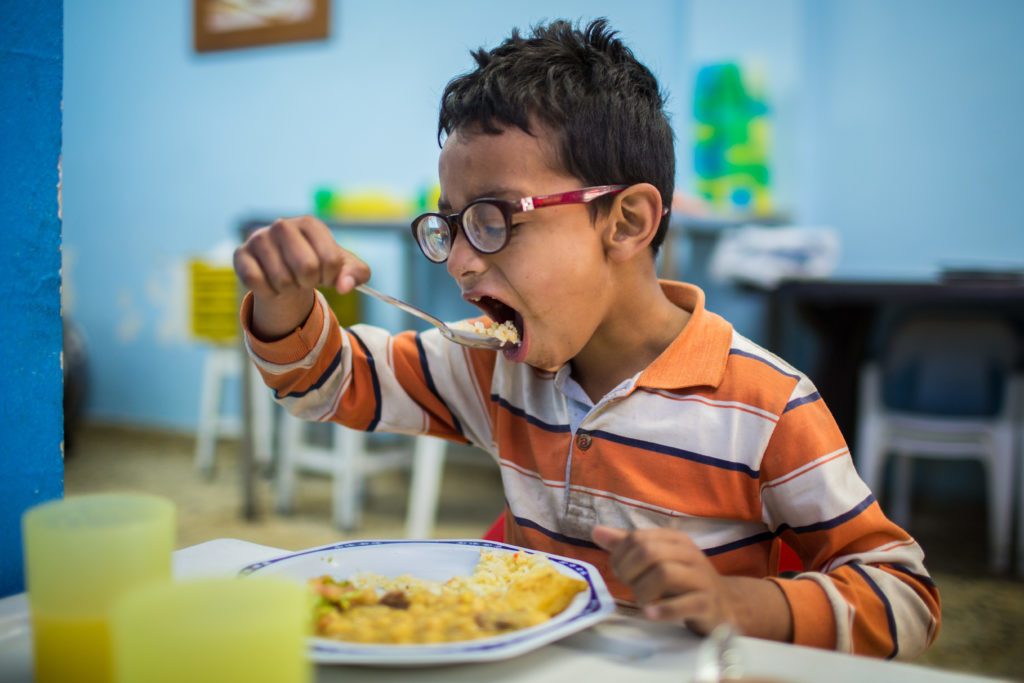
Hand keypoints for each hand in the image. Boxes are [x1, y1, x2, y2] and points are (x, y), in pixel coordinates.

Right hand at [233, 215, 369, 338]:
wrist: (285, 271)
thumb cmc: (318, 266)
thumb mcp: (344, 269)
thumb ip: (356, 274)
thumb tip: (344, 286)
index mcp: (310, 224)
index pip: (331, 260)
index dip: (331, 277)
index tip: (325, 275)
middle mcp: (283, 225)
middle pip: (307, 268)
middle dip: (310, 282)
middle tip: (306, 279)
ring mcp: (259, 238)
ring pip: (282, 280)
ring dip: (289, 289)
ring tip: (289, 280)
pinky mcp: (240, 254)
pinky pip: (256, 282)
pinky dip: (268, 292)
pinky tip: (270, 284)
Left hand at [591, 525, 791, 640]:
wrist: (725, 605)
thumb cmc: (683, 581)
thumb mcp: (657, 559)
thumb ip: (627, 546)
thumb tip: (596, 531)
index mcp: (674, 540)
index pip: (637, 538)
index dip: (620, 556)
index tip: (621, 572)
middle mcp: (689, 554)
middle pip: (649, 553)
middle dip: (629, 572)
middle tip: (629, 586)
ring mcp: (700, 579)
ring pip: (664, 574)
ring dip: (643, 591)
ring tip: (642, 601)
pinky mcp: (706, 604)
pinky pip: (684, 604)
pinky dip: (662, 611)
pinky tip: (650, 614)